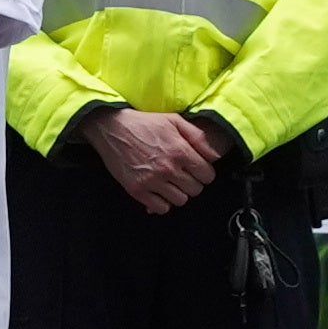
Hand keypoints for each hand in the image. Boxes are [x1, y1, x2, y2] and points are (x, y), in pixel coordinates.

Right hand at [90, 107, 220, 212]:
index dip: (204, 172)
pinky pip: (161, 208)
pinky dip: (162, 202)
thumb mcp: (174, 120)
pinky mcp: (137, 190)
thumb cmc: (144, 123)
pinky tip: (158, 190)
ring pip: (180, 201)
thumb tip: (215, 155)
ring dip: (178, 193)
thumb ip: (198, 137)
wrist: (112, 128)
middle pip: (196, 190)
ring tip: (170, 181)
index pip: (207, 175)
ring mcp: (152, 181)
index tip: (196, 169)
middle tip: (182, 174)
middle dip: (192, 182)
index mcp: (180, 151)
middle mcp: (168, 168)